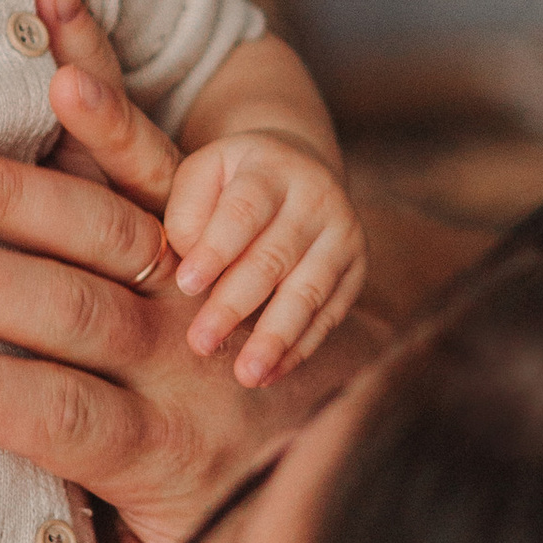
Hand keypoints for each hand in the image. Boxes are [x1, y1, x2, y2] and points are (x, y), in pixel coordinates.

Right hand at [0, 0, 370, 542]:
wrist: (392, 406)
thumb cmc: (260, 485)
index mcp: (157, 444)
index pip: (56, 415)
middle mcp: (177, 352)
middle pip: (64, 308)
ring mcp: (198, 273)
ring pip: (101, 223)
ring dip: (6, 188)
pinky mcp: (216, 213)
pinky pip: (163, 158)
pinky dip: (111, 110)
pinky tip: (56, 65)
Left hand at [163, 132, 367, 385]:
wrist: (300, 168)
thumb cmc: (233, 181)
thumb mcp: (204, 172)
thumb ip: (188, 212)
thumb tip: (191, 272)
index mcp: (272, 168)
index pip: (244, 210)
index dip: (216, 249)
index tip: (186, 286)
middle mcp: (317, 197)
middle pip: (274, 257)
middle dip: (236, 304)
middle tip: (201, 343)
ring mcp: (343, 235)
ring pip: (308, 292)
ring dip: (275, 338)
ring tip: (246, 375)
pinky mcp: (356, 270)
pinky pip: (328, 315)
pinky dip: (299, 348)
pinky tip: (269, 374)